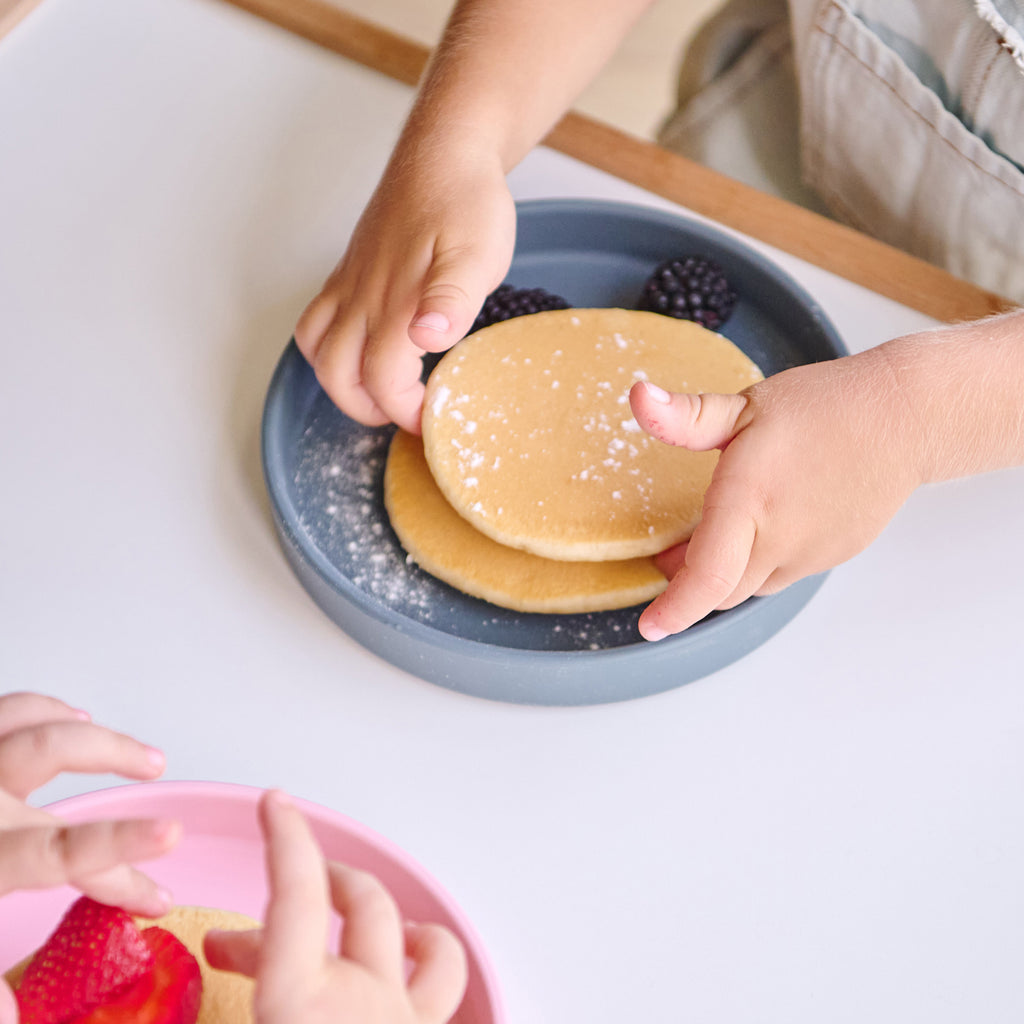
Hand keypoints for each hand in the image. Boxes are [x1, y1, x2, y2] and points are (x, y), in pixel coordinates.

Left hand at [0, 693, 179, 1023]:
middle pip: (52, 755)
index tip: (166, 868)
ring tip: (138, 753)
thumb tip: (14, 1023)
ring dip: (94, 733)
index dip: (118, 860)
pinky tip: (69, 718)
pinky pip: (7, 709)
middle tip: (159, 784)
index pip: (58, 852)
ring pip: (34, 721)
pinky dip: (46, 709)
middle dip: (117, 757)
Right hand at [205, 790, 467, 1023]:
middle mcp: (365, 1006)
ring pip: (432, 947)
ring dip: (400, 924)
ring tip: (374, 926)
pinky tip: (406, 983)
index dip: (287, 838)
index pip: (298, 893)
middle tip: (275, 908)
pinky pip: (446, 993)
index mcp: (300, 1005)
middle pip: (359, 905)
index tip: (278, 804)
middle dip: (318, 884)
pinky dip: (428, 971)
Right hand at [295, 153, 515, 432]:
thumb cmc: (466, 202)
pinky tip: (359, 349)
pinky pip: (315, 319)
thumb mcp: (477, 256)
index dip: (406, 411)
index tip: (434, 419)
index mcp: (395, 304)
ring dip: (340, 384)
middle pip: (338, 376)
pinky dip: (326, 348)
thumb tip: (425, 339)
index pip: (384, 382)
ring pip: (318, 351)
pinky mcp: (348, 271)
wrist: (445, 151)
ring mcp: (350, 284)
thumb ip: (450, 302)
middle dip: (368, 409)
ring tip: (379, 393)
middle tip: (405, 416)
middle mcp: (363, 298)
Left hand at [629, 345, 922, 638]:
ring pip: (751, 587)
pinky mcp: (832, 556)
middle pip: (721, 591)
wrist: (903, 418)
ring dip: (724, 574)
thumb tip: (639, 397)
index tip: (650, 626)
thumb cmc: (822, 407)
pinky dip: (758, 564)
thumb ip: (686, 416)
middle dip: (689, 586)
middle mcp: (781, 537)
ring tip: (709, 539)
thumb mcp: (745, 406)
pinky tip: (759, 529)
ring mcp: (810, 553)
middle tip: (667, 558)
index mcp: (750, 500)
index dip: (676, 609)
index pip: (709, 575)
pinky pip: (783, 575)